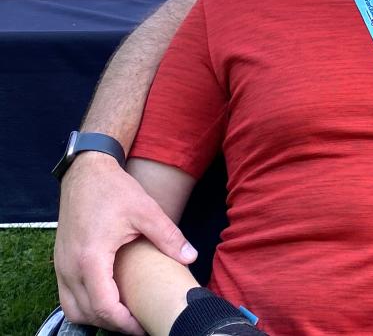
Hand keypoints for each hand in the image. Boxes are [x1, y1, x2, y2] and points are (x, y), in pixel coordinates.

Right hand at [54, 154, 196, 333]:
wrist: (86, 172)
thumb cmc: (115, 190)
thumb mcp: (146, 211)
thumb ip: (168, 237)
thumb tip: (191, 257)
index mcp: (90, 258)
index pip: (103, 307)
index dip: (124, 323)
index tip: (144, 327)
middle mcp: (69, 267)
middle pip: (86, 313)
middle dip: (112, 324)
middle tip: (139, 324)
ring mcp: (61, 266)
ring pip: (72, 308)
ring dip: (96, 317)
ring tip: (124, 315)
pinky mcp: (60, 262)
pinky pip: (67, 296)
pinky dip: (85, 305)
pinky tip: (108, 299)